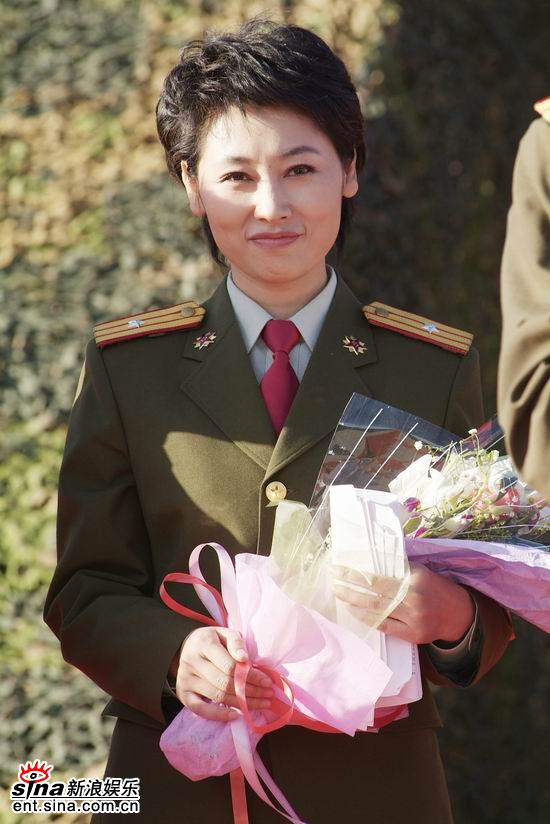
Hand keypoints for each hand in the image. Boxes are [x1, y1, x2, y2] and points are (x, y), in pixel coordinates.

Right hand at [172, 626, 272, 720]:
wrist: (189, 646)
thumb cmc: (214, 640)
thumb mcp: (226, 634)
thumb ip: (236, 644)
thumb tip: (244, 660)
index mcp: (203, 643)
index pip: (230, 665)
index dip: (251, 676)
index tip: (267, 681)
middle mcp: (191, 661)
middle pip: (224, 683)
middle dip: (250, 691)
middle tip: (268, 695)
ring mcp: (185, 679)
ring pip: (217, 696)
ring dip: (242, 703)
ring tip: (261, 703)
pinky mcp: (183, 694)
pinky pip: (200, 709)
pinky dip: (219, 714)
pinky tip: (236, 715)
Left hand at [333, 562, 474, 644]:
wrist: (459, 615)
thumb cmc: (435, 588)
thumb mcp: (420, 571)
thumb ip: (398, 568)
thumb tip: (370, 559)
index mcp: (415, 578)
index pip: (379, 575)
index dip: (357, 573)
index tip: (339, 568)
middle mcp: (414, 598)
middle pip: (375, 592)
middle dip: (350, 586)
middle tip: (333, 579)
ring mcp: (414, 618)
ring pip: (377, 610)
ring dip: (355, 602)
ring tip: (340, 594)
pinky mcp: (413, 635)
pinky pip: (386, 627)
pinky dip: (369, 619)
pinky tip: (356, 612)